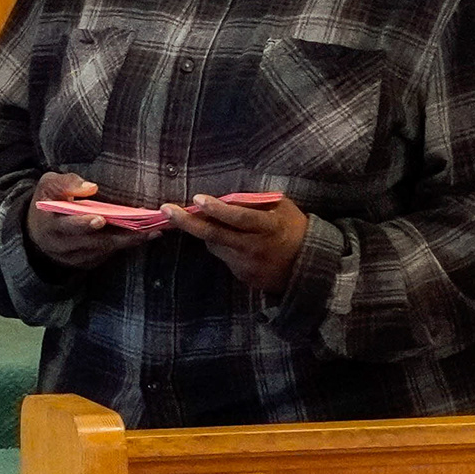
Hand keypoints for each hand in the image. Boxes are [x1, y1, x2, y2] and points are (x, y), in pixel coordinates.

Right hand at [24, 174, 159, 268]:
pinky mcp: (83, 263)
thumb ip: (66, 183)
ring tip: (151, 231)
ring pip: (102, 251)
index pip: (66, 226)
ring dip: (127, 241)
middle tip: (143, 229)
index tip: (101, 219)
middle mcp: (60, 246)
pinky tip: (141, 237)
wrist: (36, 231)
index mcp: (49, 225)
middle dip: (119, 235)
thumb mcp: (48, 185)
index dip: (83, 223)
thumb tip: (90, 187)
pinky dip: (122, 246)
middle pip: (92, 242)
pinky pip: (104, 256)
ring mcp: (72, 257)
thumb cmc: (47, 202)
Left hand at [172, 193, 307, 293]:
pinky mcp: (243, 276)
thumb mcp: (282, 209)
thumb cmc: (293, 229)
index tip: (197, 199)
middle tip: (166, 209)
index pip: (239, 218)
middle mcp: (255, 248)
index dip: (218, 209)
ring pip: (215, 245)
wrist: (308, 266)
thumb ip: (255, 202)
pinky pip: (224, 257)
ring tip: (212, 220)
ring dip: (207, 232)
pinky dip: (222, 246)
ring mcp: (247, 265)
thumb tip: (225, 197)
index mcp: (268, 227)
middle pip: (215, 234)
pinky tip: (233, 241)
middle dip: (187, 222)